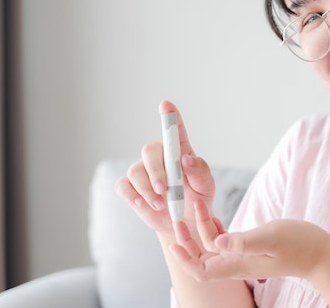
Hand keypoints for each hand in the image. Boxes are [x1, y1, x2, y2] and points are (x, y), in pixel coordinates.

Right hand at [115, 100, 216, 235]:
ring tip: (161, 205)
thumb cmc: (197, 201)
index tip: (166, 104)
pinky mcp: (131, 188)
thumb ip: (199, 172)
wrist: (183, 226)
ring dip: (147, 190)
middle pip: (149, 151)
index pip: (175, 131)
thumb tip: (185, 160)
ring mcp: (143, 172)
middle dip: (155, 170)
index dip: (170, 116)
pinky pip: (124, 186)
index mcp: (180, 152)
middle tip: (164, 190)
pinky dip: (132, 195)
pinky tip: (142, 204)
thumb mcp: (205, 187)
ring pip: (135, 171)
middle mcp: (159, 158)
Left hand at [170, 202, 329, 281]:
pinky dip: (215, 229)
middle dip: (188, 240)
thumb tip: (218, 242)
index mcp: (238, 264)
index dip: (185, 258)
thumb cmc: (299, 245)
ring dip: (201, 229)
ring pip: (213, 247)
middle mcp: (237, 263)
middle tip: (180, 218)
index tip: (174, 241)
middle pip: (202, 258)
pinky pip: (225, 241)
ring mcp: (243, 256)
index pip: (201, 270)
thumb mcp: (270, 238)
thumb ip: (244, 241)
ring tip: (199, 205)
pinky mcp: (250, 248)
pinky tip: (214, 215)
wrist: (320, 253)